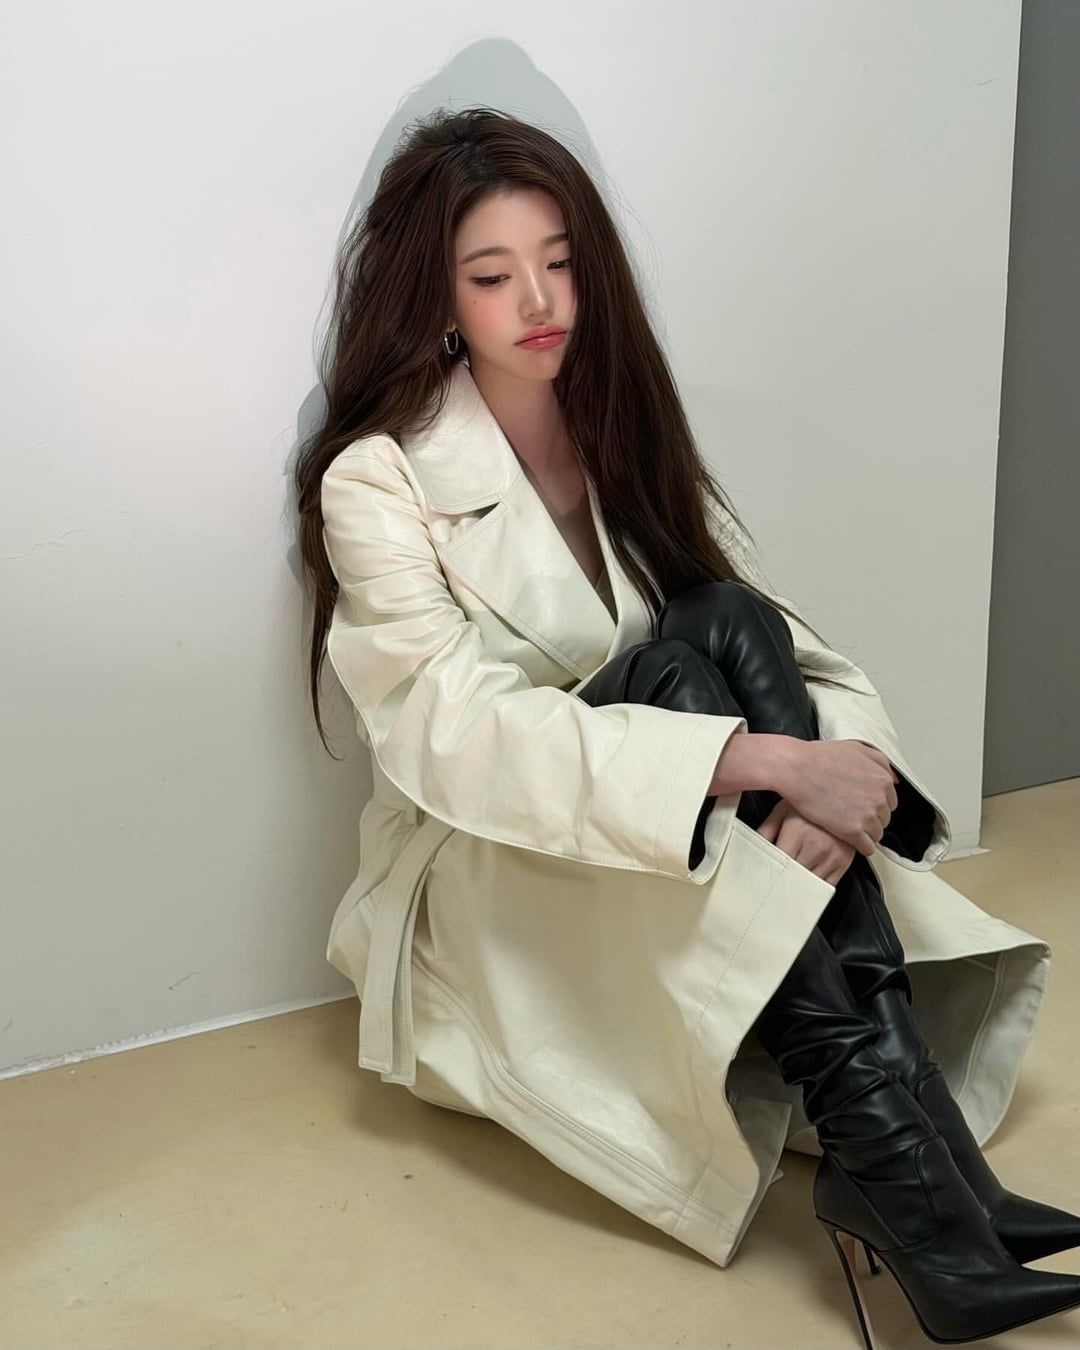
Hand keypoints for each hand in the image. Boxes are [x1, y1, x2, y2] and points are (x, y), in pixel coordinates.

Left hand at [756, 798, 855, 884]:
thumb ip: (765, 830)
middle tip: (772, 884)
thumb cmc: (808, 805)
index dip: (768, 872)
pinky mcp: (844, 863)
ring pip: (808, 885)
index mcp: (797, 831)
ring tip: (789, 882)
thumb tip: (750, 848)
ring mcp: (832, 856)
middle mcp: (816, 846)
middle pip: (792, 877)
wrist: (844, 798)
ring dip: (797, 886)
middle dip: (781, 882)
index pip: (777, 863)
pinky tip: (807, 883)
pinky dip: (814, 888)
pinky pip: (826, 886)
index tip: (761, 878)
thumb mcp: (783, 810)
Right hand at [778, 739, 899, 857]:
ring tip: (847, 826)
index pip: (890, 801)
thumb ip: (879, 761)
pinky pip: (867, 848)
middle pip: (884, 818)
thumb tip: (893, 778)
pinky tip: (849, 839)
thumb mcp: (855, 748)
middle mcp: (879, 798)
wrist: (796, 768)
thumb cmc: (819, 758)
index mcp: (881, 779)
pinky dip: (860, 846)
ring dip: (864, 833)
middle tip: (851, 814)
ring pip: (876, 834)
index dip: (873, 804)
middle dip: (869, 818)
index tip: (862, 804)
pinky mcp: (853, 832)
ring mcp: (867, 816)